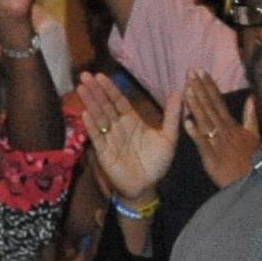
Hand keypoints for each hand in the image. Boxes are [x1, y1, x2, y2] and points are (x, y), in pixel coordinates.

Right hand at [78, 72, 173, 205]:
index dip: (110, 89)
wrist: (147, 185)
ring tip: (82, 88)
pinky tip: (86, 113)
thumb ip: (172, 115)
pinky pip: (97, 137)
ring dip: (90, 103)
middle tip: (84, 75)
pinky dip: (92, 126)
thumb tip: (179, 91)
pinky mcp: (104, 152)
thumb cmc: (156, 162)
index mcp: (132, 121)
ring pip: (99, 117)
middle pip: (105, 106)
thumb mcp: (168, 137)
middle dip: (95, 91)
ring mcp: (109, 138)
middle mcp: (118, 127)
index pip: (119, 102)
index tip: (100, 76)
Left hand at [177, 75, 250, 191]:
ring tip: (187, 88)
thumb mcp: (254, 135)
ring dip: (196, 105)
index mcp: (232, 125)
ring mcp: (217, 143)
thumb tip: (253, 97)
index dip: (209, 85)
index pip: (218, 101)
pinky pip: (203, 143)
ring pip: (205, 121)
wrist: (252, 182)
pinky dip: (195, 133)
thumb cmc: (252, 160)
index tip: (201, 71)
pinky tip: (187, 122)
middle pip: (210, 107)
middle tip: (190, 71)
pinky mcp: (212, 157)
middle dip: (200, 88)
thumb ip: (251, 116)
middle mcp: (224, 130)